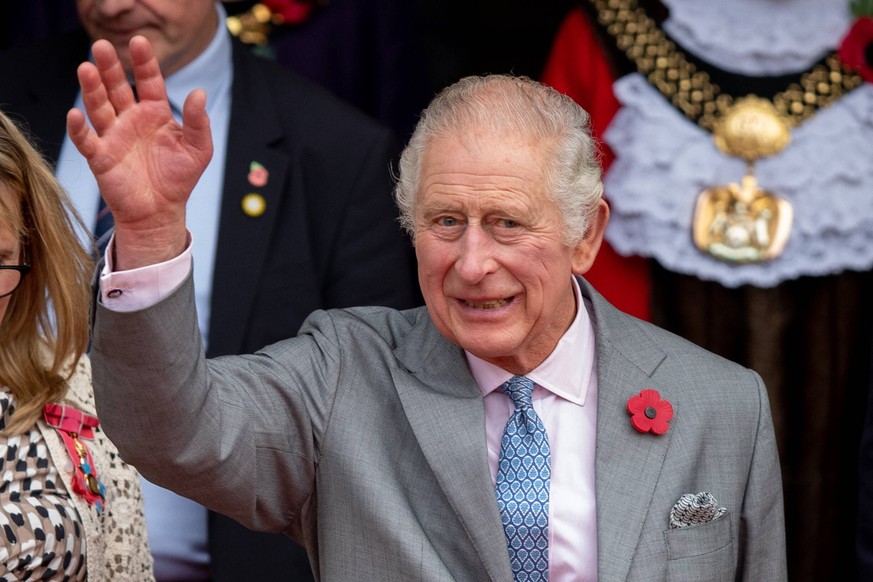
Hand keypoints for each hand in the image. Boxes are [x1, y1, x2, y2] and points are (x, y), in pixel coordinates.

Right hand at [67, 35, 212, 268]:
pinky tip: (76, 113)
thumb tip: (200, 93)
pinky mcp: (100, 157)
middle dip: (110, 68)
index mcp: (155, 114)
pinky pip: (87, 139)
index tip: (139, 42)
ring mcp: (113, 136)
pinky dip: (79, 128)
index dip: (144, 63)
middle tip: (101, 45)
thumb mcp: (198, 150)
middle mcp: (131, 120)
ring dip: (91, 89)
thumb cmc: (179, 179)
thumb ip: (200, 122)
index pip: (148, 82)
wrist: (161, 212)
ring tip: (86, 69)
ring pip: (99, 107)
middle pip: (117, 88)